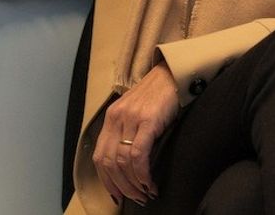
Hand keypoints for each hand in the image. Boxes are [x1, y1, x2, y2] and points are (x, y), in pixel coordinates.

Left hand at [93, 62, 179, 205]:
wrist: (174, 74)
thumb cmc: (159, 96)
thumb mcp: (136, 113)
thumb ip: (128, 133)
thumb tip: (129, 166)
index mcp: (111, 118)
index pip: (100, 157)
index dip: (106, 181)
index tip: (117, 196)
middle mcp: (117, 118)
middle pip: (109, 163)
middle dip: (121, 187)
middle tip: (135, 198)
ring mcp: (131, 118)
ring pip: (123, 162)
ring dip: (133, 184)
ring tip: (146, 193)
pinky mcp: (147, 120)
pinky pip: (138, 155)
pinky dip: (142, 174)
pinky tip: (150, 182)